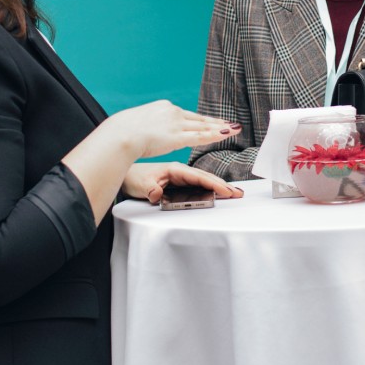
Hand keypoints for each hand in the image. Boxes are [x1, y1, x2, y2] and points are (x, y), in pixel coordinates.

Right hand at [107, 101, 238, 160]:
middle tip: (231, 123)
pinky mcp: (177, 136)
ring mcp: (176, 124)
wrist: (121, 133)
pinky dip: (214, 136)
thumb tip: (148, 132)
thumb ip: (149, 126)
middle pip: (199, 119)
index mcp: (163, 108)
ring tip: (234, 129)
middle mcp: (173, 113)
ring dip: (220, 128)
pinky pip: (200, 136)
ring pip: (203, 127)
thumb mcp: (138, 122)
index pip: (187, 115)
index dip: (201, 120)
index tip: (211, 121)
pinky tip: (225, 135)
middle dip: (217, 122)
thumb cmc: (123, 131)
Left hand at [123, 162, 242, 204]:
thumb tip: (157, 194)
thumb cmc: (134, 178)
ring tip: (234, 192)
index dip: (213, 185)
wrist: (126, 173)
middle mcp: (180, 171)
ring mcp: (180, 175)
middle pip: (205, 178)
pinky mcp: (179, 180)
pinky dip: (210, 184)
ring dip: (218, 185)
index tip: (226, 190)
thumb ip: (151, 190)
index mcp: (175, 170)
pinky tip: (218, 189)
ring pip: (203, 179)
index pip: (198, 178)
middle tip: (237, 193)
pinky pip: (198, 182)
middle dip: (222, 185)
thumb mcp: (141, 185)